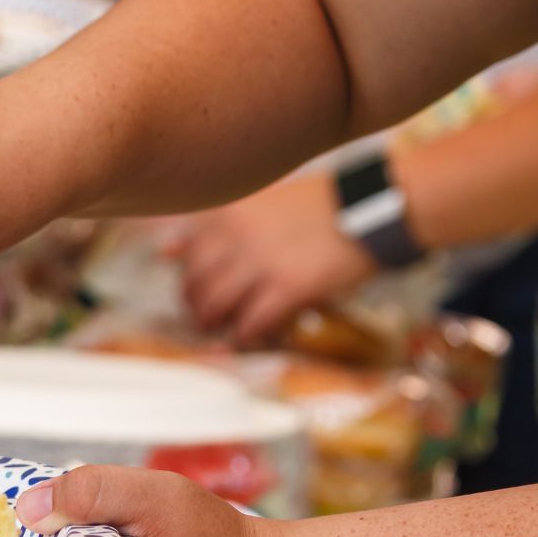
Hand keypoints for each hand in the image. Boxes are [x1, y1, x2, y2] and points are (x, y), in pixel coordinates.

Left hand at [167, 170, 376, 345]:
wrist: (373, 207)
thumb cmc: (321, 205)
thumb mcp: (261, 201)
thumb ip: (215, 226)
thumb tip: (164, 252)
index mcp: (228, 212)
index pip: (186, 256)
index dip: (189, 280)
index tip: (198, 291)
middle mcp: (236, 235)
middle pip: (194, 285)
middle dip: (196, 307)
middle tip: (207, 317)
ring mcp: (260, 261)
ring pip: (215, 306)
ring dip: (216, 324)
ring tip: (224, 328)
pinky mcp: (287, 286)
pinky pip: (249, 322)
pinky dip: (245, 335)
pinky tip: (251, 335)